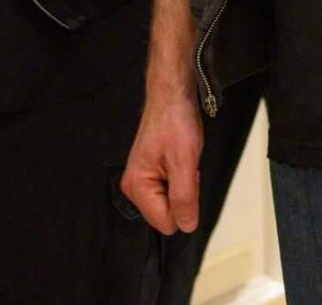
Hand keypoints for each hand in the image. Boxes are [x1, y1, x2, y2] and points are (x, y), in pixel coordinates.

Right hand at [119, 89, 203, 234]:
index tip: (186, 178)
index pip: (166, 223)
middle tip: (185, 167)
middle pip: (167, 213)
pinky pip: (171, 188)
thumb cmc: (175, 121)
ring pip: (171, 201)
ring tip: (182, 160)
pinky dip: (181, 176)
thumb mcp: (185, 163)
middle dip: (183, 195)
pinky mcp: (150, 171)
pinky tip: (180, 158)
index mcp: (137, 187)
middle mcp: (134, 186)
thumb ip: (184, 198)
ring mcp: (141, 179)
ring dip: (183, 184)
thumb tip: (187, 226)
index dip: (185, 205)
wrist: (172, 95)